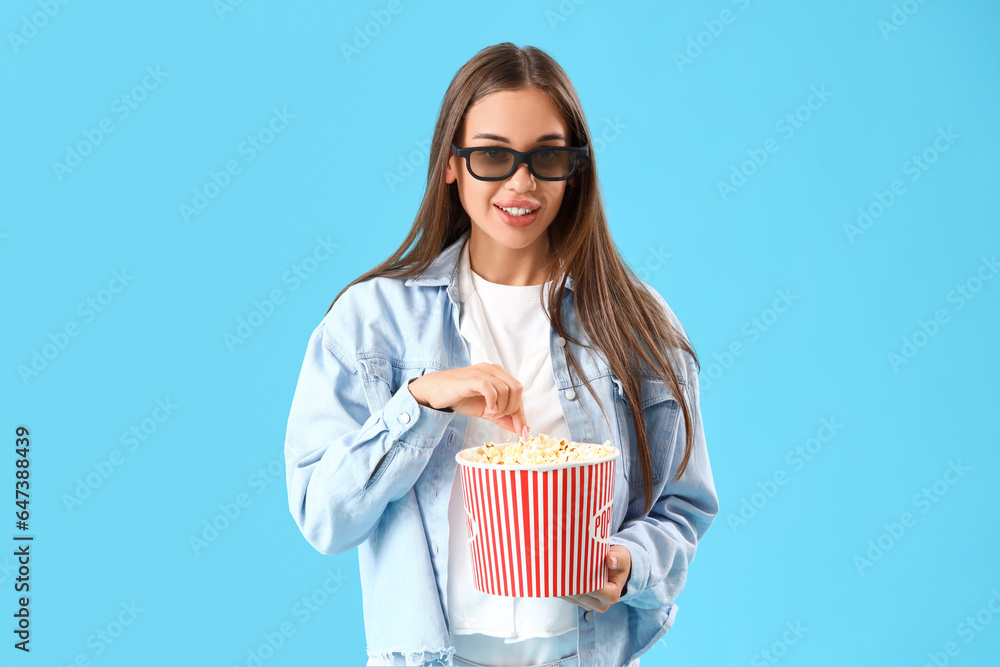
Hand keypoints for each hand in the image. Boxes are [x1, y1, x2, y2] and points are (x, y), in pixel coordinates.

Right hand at [408, 363, 528, 437]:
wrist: (435, 391)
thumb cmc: (460, 397)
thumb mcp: (485, 410)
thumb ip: (502, 417)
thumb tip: (519, 430)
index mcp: (498, 375)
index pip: (518, 392)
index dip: (521, 413)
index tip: (522, 431)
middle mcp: (493, 370)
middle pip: (517, 389)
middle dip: (513, 409)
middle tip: (499, 418)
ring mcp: (483, 372)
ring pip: (507, 389)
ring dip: (502, 406)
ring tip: (490, 413)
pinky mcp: (473, 378)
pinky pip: (491, 388)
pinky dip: (493, 402)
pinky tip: (486, 409)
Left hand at [561, 544, 630, 612]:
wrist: (614, 567)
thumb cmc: (618, 562)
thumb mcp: (622, 557)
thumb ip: (618, 558)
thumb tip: (610, 560)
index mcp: (612, 595)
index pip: (596, 591)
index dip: (585, 581)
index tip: (575, 568)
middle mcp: (601, 604)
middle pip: (582, 595)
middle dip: (571, 583)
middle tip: (561, 567)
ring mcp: (589, 604)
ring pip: (573, 598)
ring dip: (564, 586)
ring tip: (558, 571)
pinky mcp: (580, 602)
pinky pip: (568, 597)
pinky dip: (562, 588)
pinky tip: (558, 577)